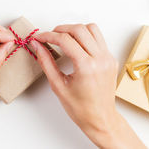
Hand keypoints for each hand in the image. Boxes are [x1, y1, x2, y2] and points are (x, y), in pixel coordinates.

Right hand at [30, 24, 144, 148]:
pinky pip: (98, 38)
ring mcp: (108, 57)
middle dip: (60, 29)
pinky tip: (76, 45)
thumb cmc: (81, 108)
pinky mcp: (111, 58)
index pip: (65, 40)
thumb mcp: (58, 85)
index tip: (39, 38)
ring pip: (91, 28)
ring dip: (75, 30)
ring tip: (63, 38)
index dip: (48, 36)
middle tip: (49, 37)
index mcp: (87, 67)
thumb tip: (37, 46)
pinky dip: (85, 36)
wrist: (101, 119)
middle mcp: (100, 59)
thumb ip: (46, 62)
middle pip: (79, 29)